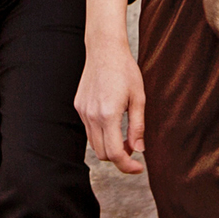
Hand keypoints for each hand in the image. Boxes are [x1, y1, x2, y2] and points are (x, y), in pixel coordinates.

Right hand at [74, 37, 145, 174]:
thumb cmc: (125, 71)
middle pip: (103, 154)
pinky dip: (101, 135)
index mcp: (108, 114)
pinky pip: (89, 130)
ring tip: (125, 138)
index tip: (139, 168)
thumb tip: (139, 150)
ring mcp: (83, 112)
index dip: (128, 166)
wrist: (104, 50)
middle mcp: (92, 116)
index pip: (115, 153)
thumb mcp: (139, 98)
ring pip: (94, 144)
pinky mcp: (79, 107)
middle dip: (119, 158)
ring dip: (109, 148)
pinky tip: (113, 125)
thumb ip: (138, 126)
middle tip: (135, 151)